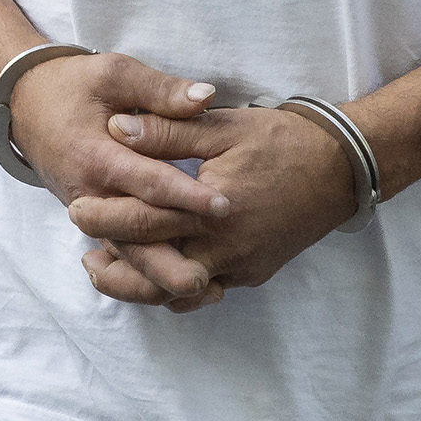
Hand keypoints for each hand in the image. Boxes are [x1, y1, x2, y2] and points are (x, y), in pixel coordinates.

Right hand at [0, 52, 225, 310]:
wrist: (24, 104)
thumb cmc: (73, 85)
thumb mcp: (114, 74)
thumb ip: (160, 90)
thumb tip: (206, 96)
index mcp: (97, 156)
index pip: (147, 182)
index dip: (186, 196)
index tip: (225, 207)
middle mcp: (91, 193)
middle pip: (133, 237)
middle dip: (170, 260)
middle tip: (211, 278)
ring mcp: (91, 212)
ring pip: (127, 255)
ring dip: (161, 278)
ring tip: (206, 292)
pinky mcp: (96, 220)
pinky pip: (122, 253)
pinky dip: (149, 274)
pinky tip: (185, 288)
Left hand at [60, 99, 369, 311]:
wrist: (344, 167)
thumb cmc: (284, 140)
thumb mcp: (223, 127)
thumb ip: (167, 133)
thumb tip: (116, 128)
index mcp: (212, 209)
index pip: (143, 222)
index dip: (103, 218)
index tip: (76, 209)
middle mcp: (225, 247)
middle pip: (154, 271)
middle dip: (113, 265)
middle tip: (85, 251)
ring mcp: (242, 266)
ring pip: (179, 293)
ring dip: (140, 287)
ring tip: (110, 271)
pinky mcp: (254, 273)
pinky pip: (207, 291)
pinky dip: (177, 288)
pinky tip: (159, 272)